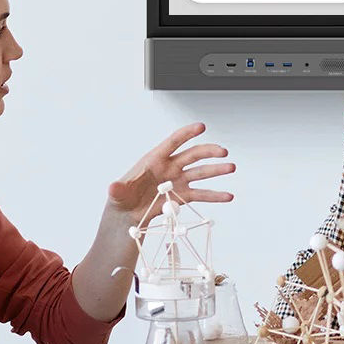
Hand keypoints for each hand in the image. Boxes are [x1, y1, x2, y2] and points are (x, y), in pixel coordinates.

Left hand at [107, 123, 233, 215]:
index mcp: (155, 160)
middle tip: (222, 152)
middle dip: (209, 151)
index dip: (187, 133)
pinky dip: (215, 195)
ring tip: (230, 168)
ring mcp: (178, 181)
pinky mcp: (182, 196)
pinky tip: (227, 196)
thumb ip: (118, 189)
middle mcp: (170, 168)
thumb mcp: (117, 193)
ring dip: (217, 170)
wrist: (128, 216)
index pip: (173, 142)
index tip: (201, 127)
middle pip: (193, 155)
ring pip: (201, 173)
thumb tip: (113, 187)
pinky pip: (201, 194)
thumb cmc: (122, 198)